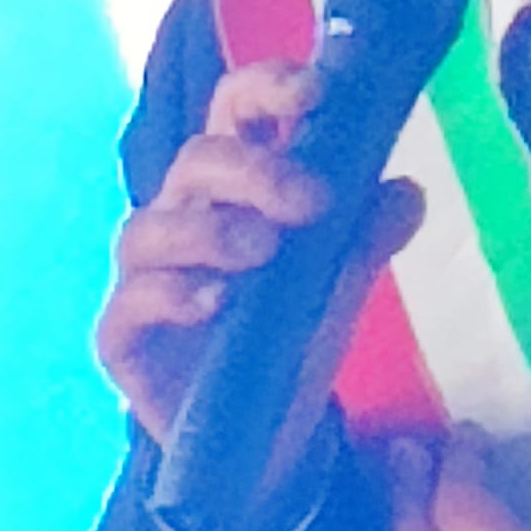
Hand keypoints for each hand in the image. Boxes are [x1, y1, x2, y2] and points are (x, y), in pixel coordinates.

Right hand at [97, 58, 421, 446]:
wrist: (268, 441)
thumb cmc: (293, 337)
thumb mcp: (341, 284)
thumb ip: (367, 236)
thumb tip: (407, 192)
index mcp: (234, 188)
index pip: (236, 113)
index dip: (267, 89)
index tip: (317, 91)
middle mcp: (183, 217)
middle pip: (197, 162)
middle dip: (253, 170)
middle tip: (311, 200)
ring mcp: (146, 276)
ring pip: (150, 229)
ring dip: (208, 231)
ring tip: (262, 251)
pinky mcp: (123, 337)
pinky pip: (131, 305)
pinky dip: (171, 295)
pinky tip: (214, 302)